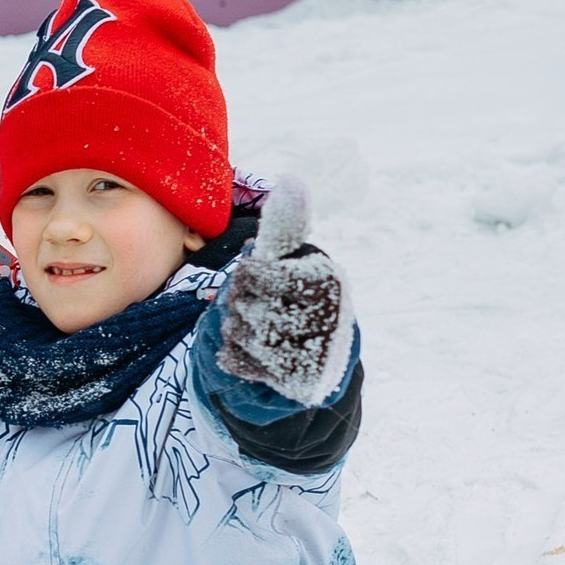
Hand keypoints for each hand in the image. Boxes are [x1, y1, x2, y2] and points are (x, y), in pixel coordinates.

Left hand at [217, 177, 353, 406]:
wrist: (317, 349)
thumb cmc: (296, 291)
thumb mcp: (293, 257)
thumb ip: (287, 226)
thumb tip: (292, 183)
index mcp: (327, 282)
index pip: (268, 278)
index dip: (249, 278)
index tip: (246, 276)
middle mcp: (330, 319)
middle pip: (257, 310)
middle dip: (240, 304)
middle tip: (244, 302)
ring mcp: (317, 355)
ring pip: (251, 338)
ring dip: (235, 328)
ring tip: (244, 322)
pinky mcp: (300, 381)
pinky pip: (247, 366)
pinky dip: (233, 354)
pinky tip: (241, 347)